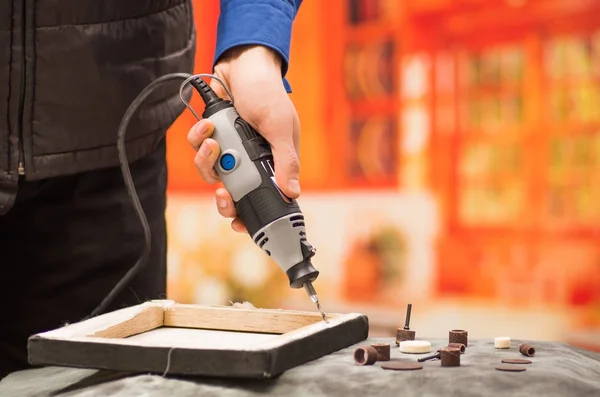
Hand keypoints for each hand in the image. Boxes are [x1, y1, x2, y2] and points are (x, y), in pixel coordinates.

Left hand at [186, 45, 300, 232]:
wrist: (244, 66)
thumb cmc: (269, 96)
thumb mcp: (281, 128)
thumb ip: (286, 161)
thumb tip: (293, 192)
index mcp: (272, 165)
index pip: (264, 200)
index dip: (250, 217)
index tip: (238, 225)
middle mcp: (250, 163)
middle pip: (233, 196)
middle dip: (224, 198)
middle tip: (222, 193)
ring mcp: (229, 151)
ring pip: (211, 174)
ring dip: (207, 161)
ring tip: (211, 141)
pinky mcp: (212, 138)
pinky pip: (199, 149)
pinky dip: (199, 138)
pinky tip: (207, 125)